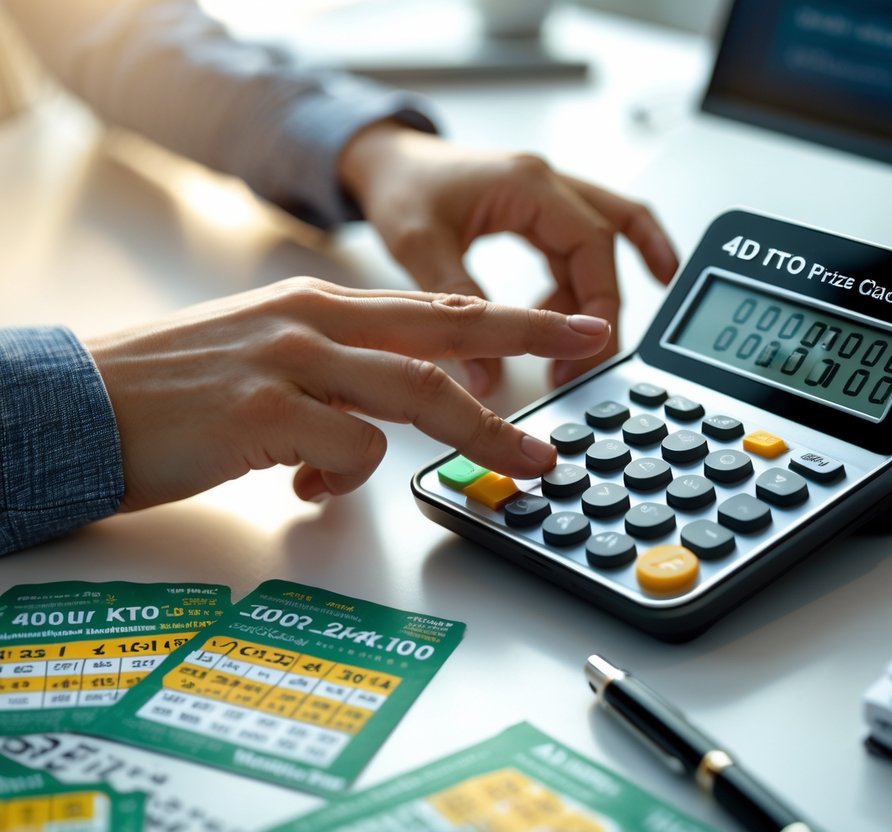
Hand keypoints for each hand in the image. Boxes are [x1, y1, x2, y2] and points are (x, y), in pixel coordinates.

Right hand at [85, 278, 610, 509]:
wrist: (75, 403)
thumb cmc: (172, 389)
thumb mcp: (267, 355)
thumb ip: (338, 377)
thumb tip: (387, 426)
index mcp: (320, 305)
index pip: (436, 306)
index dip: (511, 314)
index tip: (570, 322)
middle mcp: (313, 320)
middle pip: (448, 329)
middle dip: (532, 336)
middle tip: (595, 343)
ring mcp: (288, 361)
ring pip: (418, 389)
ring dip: (481, 429)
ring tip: (524, 461)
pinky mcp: (260, 413)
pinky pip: (347, 452)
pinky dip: (347, 481)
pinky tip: (307, 489)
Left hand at [338, 124, 677, 392]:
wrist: (382, 160)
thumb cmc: (398, 186)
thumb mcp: (420, 247)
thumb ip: (457, 307)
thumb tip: (487, 377)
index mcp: (527, 185)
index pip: (592, 244)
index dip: (600, 301)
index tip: (591, 347)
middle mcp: (547, 185)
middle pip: (606, 245)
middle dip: (602, 309)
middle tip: (586, 362)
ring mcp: (548, 196)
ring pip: (606, 241)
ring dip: (602, 296)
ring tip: (580, 351)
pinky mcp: (540, 212)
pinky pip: (589, 242)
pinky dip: (602, 273)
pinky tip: (601, 311)